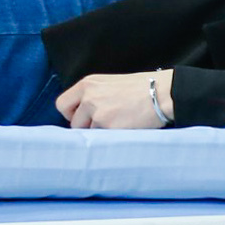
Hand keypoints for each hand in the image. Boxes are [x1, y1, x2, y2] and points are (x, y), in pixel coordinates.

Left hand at [55, 70, 171, 129]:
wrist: (162, 92)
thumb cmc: (141, 88)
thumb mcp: (110, 83)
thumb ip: (93, 96)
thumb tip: (81, 115)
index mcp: (88, 84)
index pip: (62, 104)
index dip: (71, 115)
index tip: (83, 118)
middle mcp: (89, 97)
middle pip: (74, 124)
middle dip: (86, 128)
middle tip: (104, 125)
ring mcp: (98, 113)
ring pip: (89, 134)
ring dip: (101, 134)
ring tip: (119, 124)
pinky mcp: (109, 128)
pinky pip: (102, 140)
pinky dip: (111, 139)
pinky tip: (124, 129)